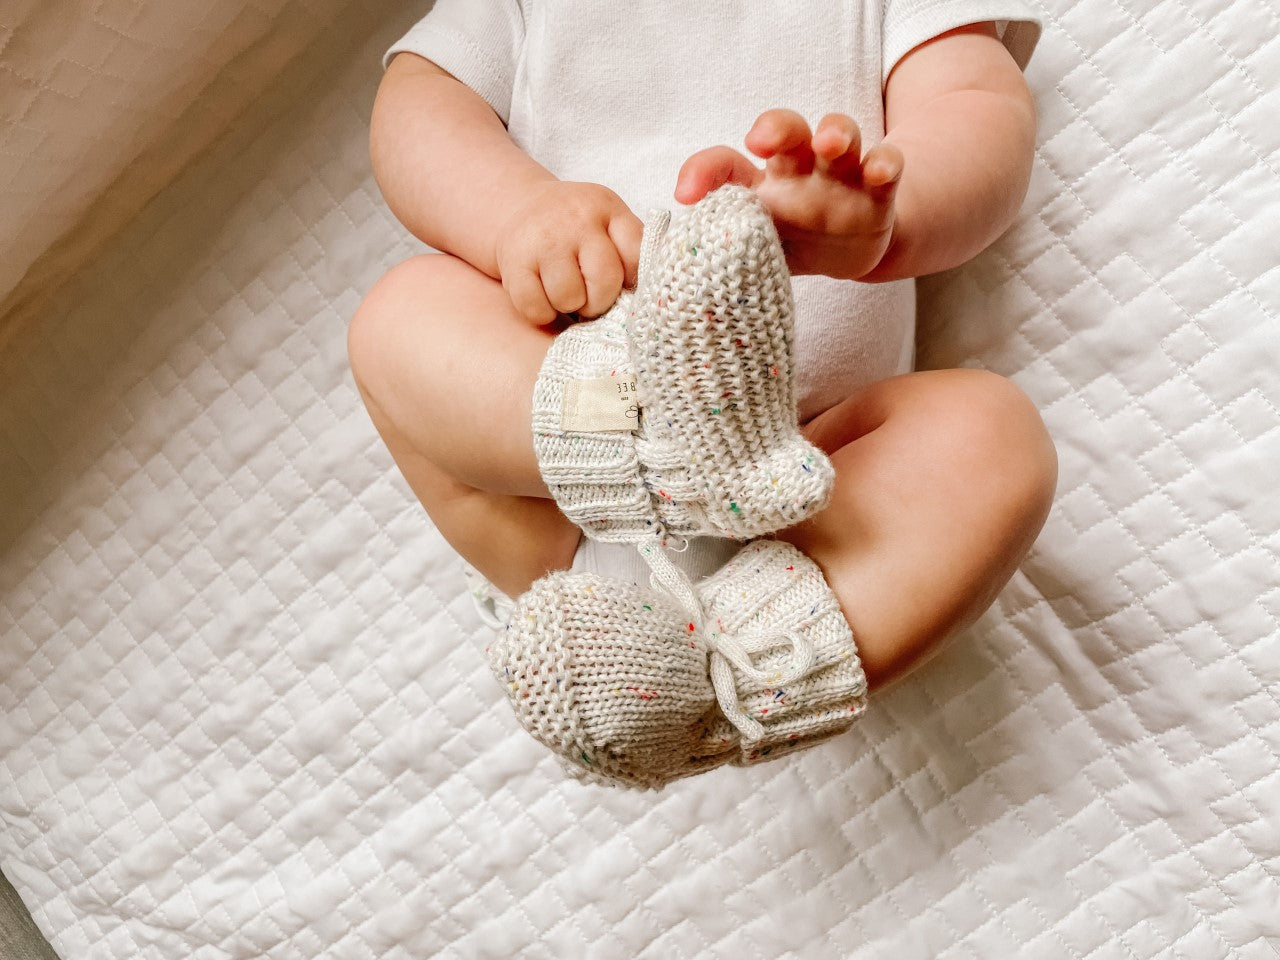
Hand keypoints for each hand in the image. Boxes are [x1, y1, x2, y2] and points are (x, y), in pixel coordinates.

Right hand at [493, 181, 642, 324]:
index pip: (636, 256)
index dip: (631, 281)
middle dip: (600, 301)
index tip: (621, 283)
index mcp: (607, 208)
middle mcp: (576, 218)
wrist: (521, 207)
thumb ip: (632, 251)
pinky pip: (536, 308)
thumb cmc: (576, 229)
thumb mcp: (609, 223)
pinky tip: (544, 296)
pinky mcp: (514, 261)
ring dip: (569, 306)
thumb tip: (653, 300)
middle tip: (590, 297)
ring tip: (566, 293)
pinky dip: (542, 313)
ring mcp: (543, 239)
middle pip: (604, 282)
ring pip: (569, 298)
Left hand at [674, 110, 903, 279]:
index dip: (703, 172)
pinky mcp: (878, 190)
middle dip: (774, 128)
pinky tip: (880, 169)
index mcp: (759, 185)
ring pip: (838, 135)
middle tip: (761, 140)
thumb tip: (663, 283)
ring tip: (831, 144)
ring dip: (835, 132)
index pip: (725, 165)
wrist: (847, 251)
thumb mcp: (749, 249)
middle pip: (786, 131)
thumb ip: (715, 256)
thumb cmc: (788, 243)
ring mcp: (839, 176)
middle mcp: (797, 171)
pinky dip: (885, 162)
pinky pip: (885, 165)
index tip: (683, 195)